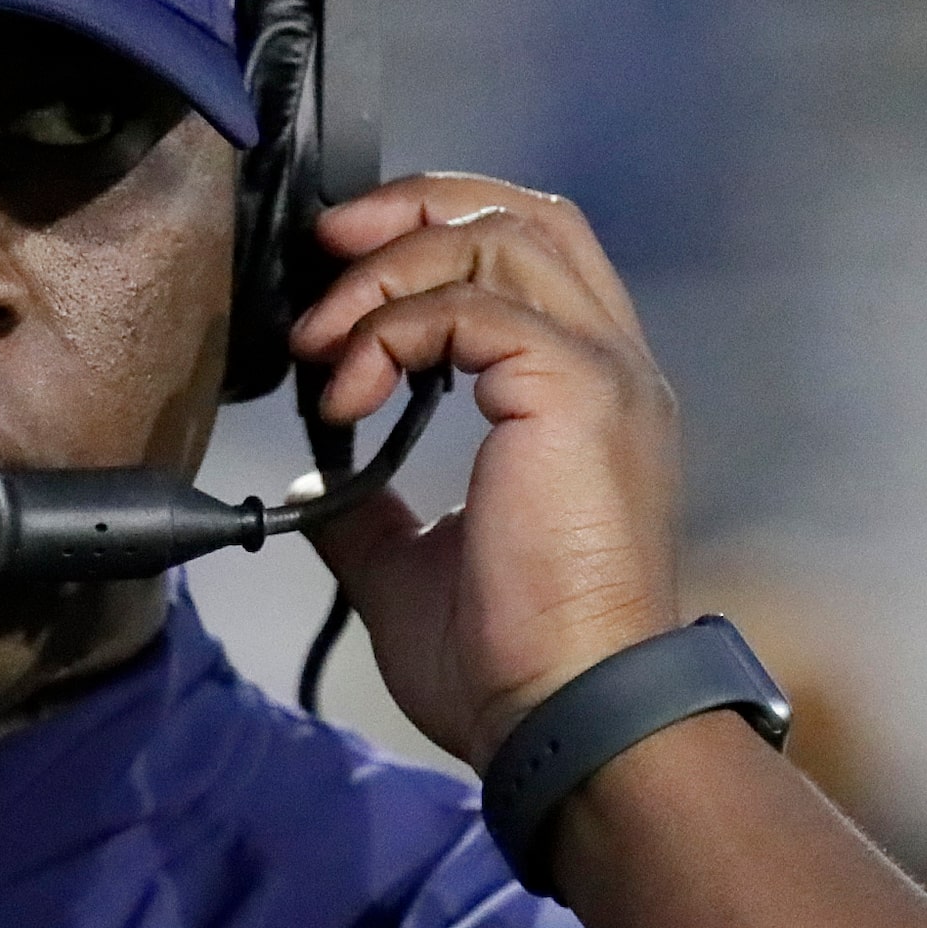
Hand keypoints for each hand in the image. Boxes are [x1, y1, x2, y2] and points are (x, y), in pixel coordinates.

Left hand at [288, 174, 680, 770]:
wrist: (564, 718)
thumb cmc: (511, 665)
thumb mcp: (411, 570)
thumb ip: (370, 510)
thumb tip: (315, 482)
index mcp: (585, 397)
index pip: (530, 253)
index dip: (432, 233)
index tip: (339, 274)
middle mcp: (611, 366)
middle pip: (523, 214)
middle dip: (412, 209)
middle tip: (324, 247)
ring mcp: (602, 372)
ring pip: (496, 235)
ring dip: (386, 270)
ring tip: (320, 339)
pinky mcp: (576, 390)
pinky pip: (472, 305)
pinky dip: (392, 330)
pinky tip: (347, 395)